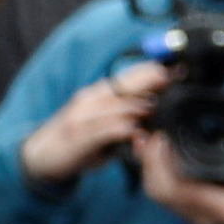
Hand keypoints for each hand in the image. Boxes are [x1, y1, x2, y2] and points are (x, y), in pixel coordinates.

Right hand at [17, 64, 167, 189]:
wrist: (40, 154)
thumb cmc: (82, 138)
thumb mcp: (107, 122)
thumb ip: (131, 114)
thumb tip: (163, 108)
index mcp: (101, 93)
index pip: (131, 77)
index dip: (156, 72)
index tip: (183, 69)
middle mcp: (92, 99)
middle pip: (126, 85)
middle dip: (153, 81)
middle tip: (179, 79)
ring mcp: (83, 116)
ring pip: (116, 105)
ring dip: (140, 105)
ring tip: (162, 105)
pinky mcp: (78, 136)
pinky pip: (102, 129)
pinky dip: (119, 128)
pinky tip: (135, 129)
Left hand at [137, 129, 223, 223]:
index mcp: (222, 209)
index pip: (181, 189)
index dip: (163, 164)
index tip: (164, 138)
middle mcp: (201, 215)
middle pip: (159, 191)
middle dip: (149, 162)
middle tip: (153, 135)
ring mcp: (190, 213)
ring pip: (155, 191)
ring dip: (148, 165)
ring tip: (150, 139)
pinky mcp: (183, 205)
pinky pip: (160, 189)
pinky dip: (152, 169)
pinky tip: (152, 150)